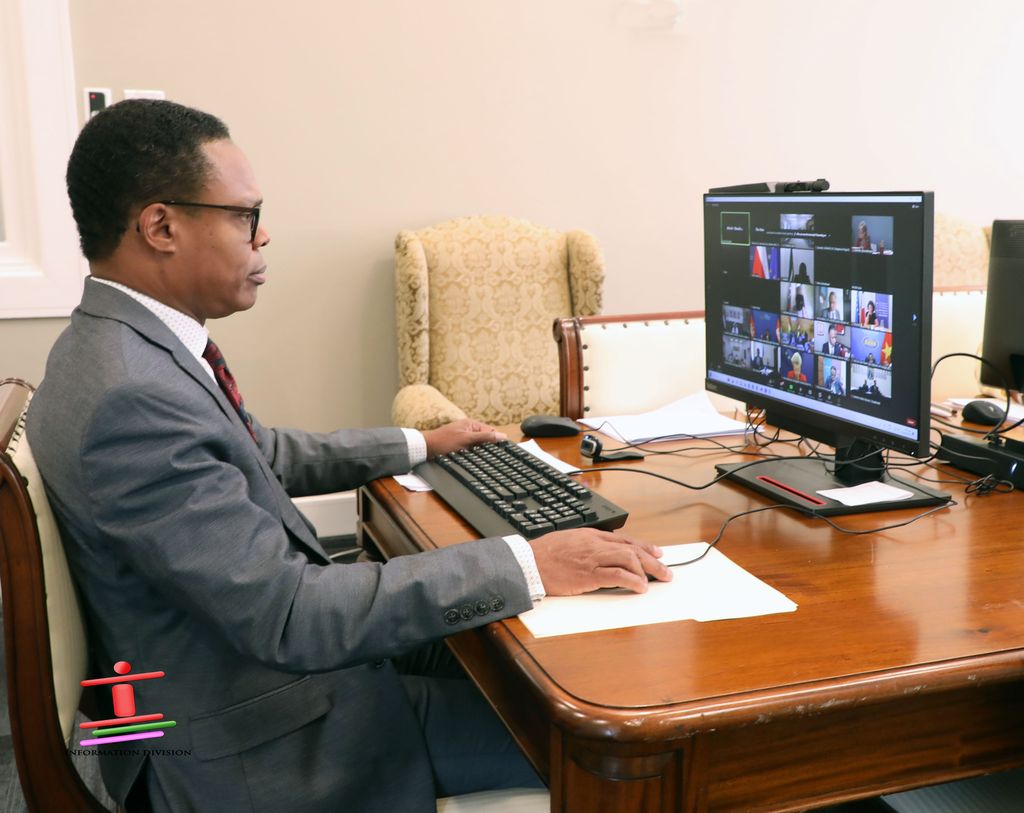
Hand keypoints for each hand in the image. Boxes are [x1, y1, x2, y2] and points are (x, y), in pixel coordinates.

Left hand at [423, 418, 506, 457]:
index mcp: (471, 424)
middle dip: (489, 448)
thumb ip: (484, 437)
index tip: (504, 451)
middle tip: (495, 458)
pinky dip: (474, 456)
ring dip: (481, 453)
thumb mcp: (466, 439)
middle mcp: (468, 430)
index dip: (497, 441)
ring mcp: (464, 439)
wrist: (425, 449)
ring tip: (484, 461)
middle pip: (485, 440)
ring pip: (479, 447)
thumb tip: (502, 436)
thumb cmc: (443, 442)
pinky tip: (475, 462)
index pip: (491, 432)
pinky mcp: (459, 447)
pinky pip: (471, 452)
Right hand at [528, 529, 671, 594]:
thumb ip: (586, 545)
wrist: (528, 562)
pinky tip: (640, 587)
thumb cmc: (544, 554)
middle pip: (632, 549)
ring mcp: (592, 559)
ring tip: (657, 580)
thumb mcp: (568, 541)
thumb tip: (602, 552)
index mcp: (591, 536)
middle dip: (652, 561)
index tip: (657, 553)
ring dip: (647, 570)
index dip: (644, 547)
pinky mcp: (588, 575)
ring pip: (628, 559)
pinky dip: (632, 580)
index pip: (625, 540)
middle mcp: (595, 545)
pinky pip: (617, 575)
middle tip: (665, 571)